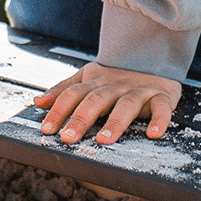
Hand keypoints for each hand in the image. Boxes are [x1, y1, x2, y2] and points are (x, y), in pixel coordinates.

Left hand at [35, 63, 181, 145]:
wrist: (154, 59)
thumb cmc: (118, 79)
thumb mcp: (88, 79)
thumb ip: (64, 90)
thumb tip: (38, 101)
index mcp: (96, 82)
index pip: (73, 94)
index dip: (59, 111)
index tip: (47, 129)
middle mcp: (116, 85)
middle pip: (96, 99)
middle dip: (81, 119)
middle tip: (68, 137)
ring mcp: (139, 90)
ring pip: (126, 104)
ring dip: (115, 122)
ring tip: (105, 140)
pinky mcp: (162, 96)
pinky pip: (162, 107)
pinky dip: (159, 119)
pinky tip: (153, 133)